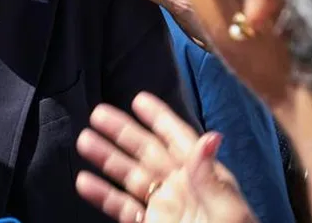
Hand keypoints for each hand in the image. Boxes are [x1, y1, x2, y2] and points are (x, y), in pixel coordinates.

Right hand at [75, 92, 256, 222]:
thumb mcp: (227, 212)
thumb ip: (211, 177)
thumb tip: (209, 137)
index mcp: (205, 178)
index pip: (180, 140)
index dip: (160, 119)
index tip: (138, 98)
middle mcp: (181, 187)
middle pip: (147, 153)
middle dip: (123, 132)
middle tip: (97, 113)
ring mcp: (163, 208)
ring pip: (129, 177)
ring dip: (107, 158)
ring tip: (83, 140)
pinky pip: (122, 207)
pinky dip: (103, 194)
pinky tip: (84, 182)